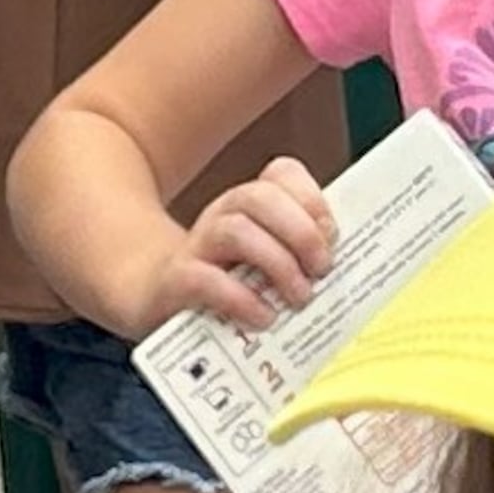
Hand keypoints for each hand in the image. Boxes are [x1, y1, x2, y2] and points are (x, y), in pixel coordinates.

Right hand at [146, 157, 338, 333]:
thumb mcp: (263, 263)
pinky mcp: (176, 281)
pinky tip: (263, 317)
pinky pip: (206, 279)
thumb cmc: (223, 284)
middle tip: (322, 270)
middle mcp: (222, 215)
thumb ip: (298, 257)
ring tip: (298, 298)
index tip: (332, 235)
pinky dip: (241, 299)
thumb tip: (341, 272)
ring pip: (237, 231)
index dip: (311, 199)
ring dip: (278, 264)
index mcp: (248, 205)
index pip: (281, 174)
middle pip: (261, 198)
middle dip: (301, 232)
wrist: (153, 300)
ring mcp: (197, 246)